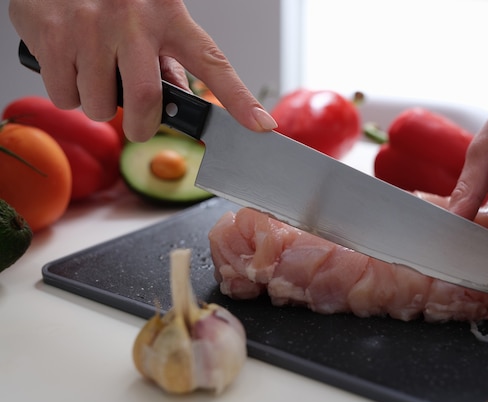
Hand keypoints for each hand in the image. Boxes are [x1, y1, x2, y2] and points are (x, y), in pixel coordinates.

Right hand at [9, 0, 276, 141]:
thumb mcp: (148, 14)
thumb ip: (166, 57)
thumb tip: (178, 97)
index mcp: (168, 15)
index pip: (212, 63)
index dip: (240, 99)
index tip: (262, 125)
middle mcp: (133, 20)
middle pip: (145, 101)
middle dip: (140, 127)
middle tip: (137, 125)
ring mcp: (91, 27)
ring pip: (98, 105)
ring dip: (96, 105)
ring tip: (93, 75)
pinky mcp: (52, 34)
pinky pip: (63, 96)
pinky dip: (66, 94)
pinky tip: (69, 65)